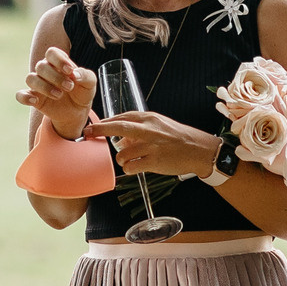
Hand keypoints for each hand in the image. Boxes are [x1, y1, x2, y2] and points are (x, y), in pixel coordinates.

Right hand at [15, 45, 94, 141]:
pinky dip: (25, 97)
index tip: (70, 71)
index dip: (59, 60)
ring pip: (31, 78)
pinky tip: (36, 101)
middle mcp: (46, 71)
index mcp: (58, 62)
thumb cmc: (82, 92)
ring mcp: (38, 84)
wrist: (77, 111)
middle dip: (56, 77)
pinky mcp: (33, 98)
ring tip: (59, 95)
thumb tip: (74, 75)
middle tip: (69, 87)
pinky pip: (20, 95)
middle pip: (41, 66)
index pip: (51, 52)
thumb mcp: (90, 83)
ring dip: (44, 87)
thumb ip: (85, 75)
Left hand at [87, 110, 220, 177]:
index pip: (122, 117)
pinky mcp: (154, 161)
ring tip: (131, 160)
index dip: (106, 122)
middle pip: (118, 127)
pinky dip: (129, 168)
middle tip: (87, 132)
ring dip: (122, 159)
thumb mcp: (159, 125)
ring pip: (122, 153)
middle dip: (100, 130)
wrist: (199, 150)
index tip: (94, 126)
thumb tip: (120, 138)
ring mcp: (151, 146)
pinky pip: (131, 166)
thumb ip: (140, 128)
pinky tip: (136, 167)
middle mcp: (149, 129)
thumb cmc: (179, 138)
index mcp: (149, 118)